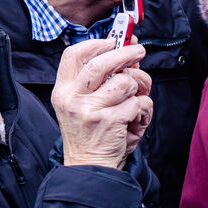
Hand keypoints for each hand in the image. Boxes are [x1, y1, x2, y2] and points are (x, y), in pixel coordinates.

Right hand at [52, 38, 153, 169]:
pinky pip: (138, 102)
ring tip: (135, 98)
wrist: (89, 167)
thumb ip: (101, 76)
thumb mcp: (84, 103)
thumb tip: (126, 43)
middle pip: (101, 62)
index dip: (95, 43)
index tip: (112, 41)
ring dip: (138, 87)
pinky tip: (136, 118)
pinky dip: (144, 109)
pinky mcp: (110, 120)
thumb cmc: (90, 132)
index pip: (72, 54)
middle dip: (125, 53)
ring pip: (126, 81)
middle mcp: (73, 98)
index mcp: (63, 90)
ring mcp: (91, 109)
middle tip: (139, 51)